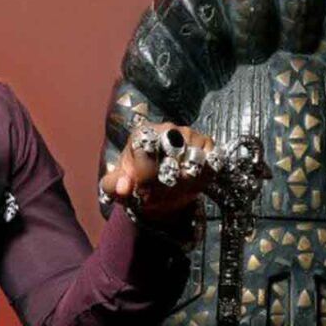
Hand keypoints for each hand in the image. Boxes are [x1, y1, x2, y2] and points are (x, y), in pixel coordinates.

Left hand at [99, 121, 214, 222]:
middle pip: (172, 155)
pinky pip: (210, 163)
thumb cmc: (135, 180)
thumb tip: (123, 187)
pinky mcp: (207, 145)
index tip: (142, 191)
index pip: (146, 150)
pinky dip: (202, 179)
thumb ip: (114, 185)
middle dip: (166, 182)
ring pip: (193, 161)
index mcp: (141, 133)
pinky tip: (190, 187)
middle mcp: (167, 128)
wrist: (158, 185)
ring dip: (184, 184)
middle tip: (159, 196)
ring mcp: (189, 135)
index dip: (144, 175)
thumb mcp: (117, 185)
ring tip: (173, 193)